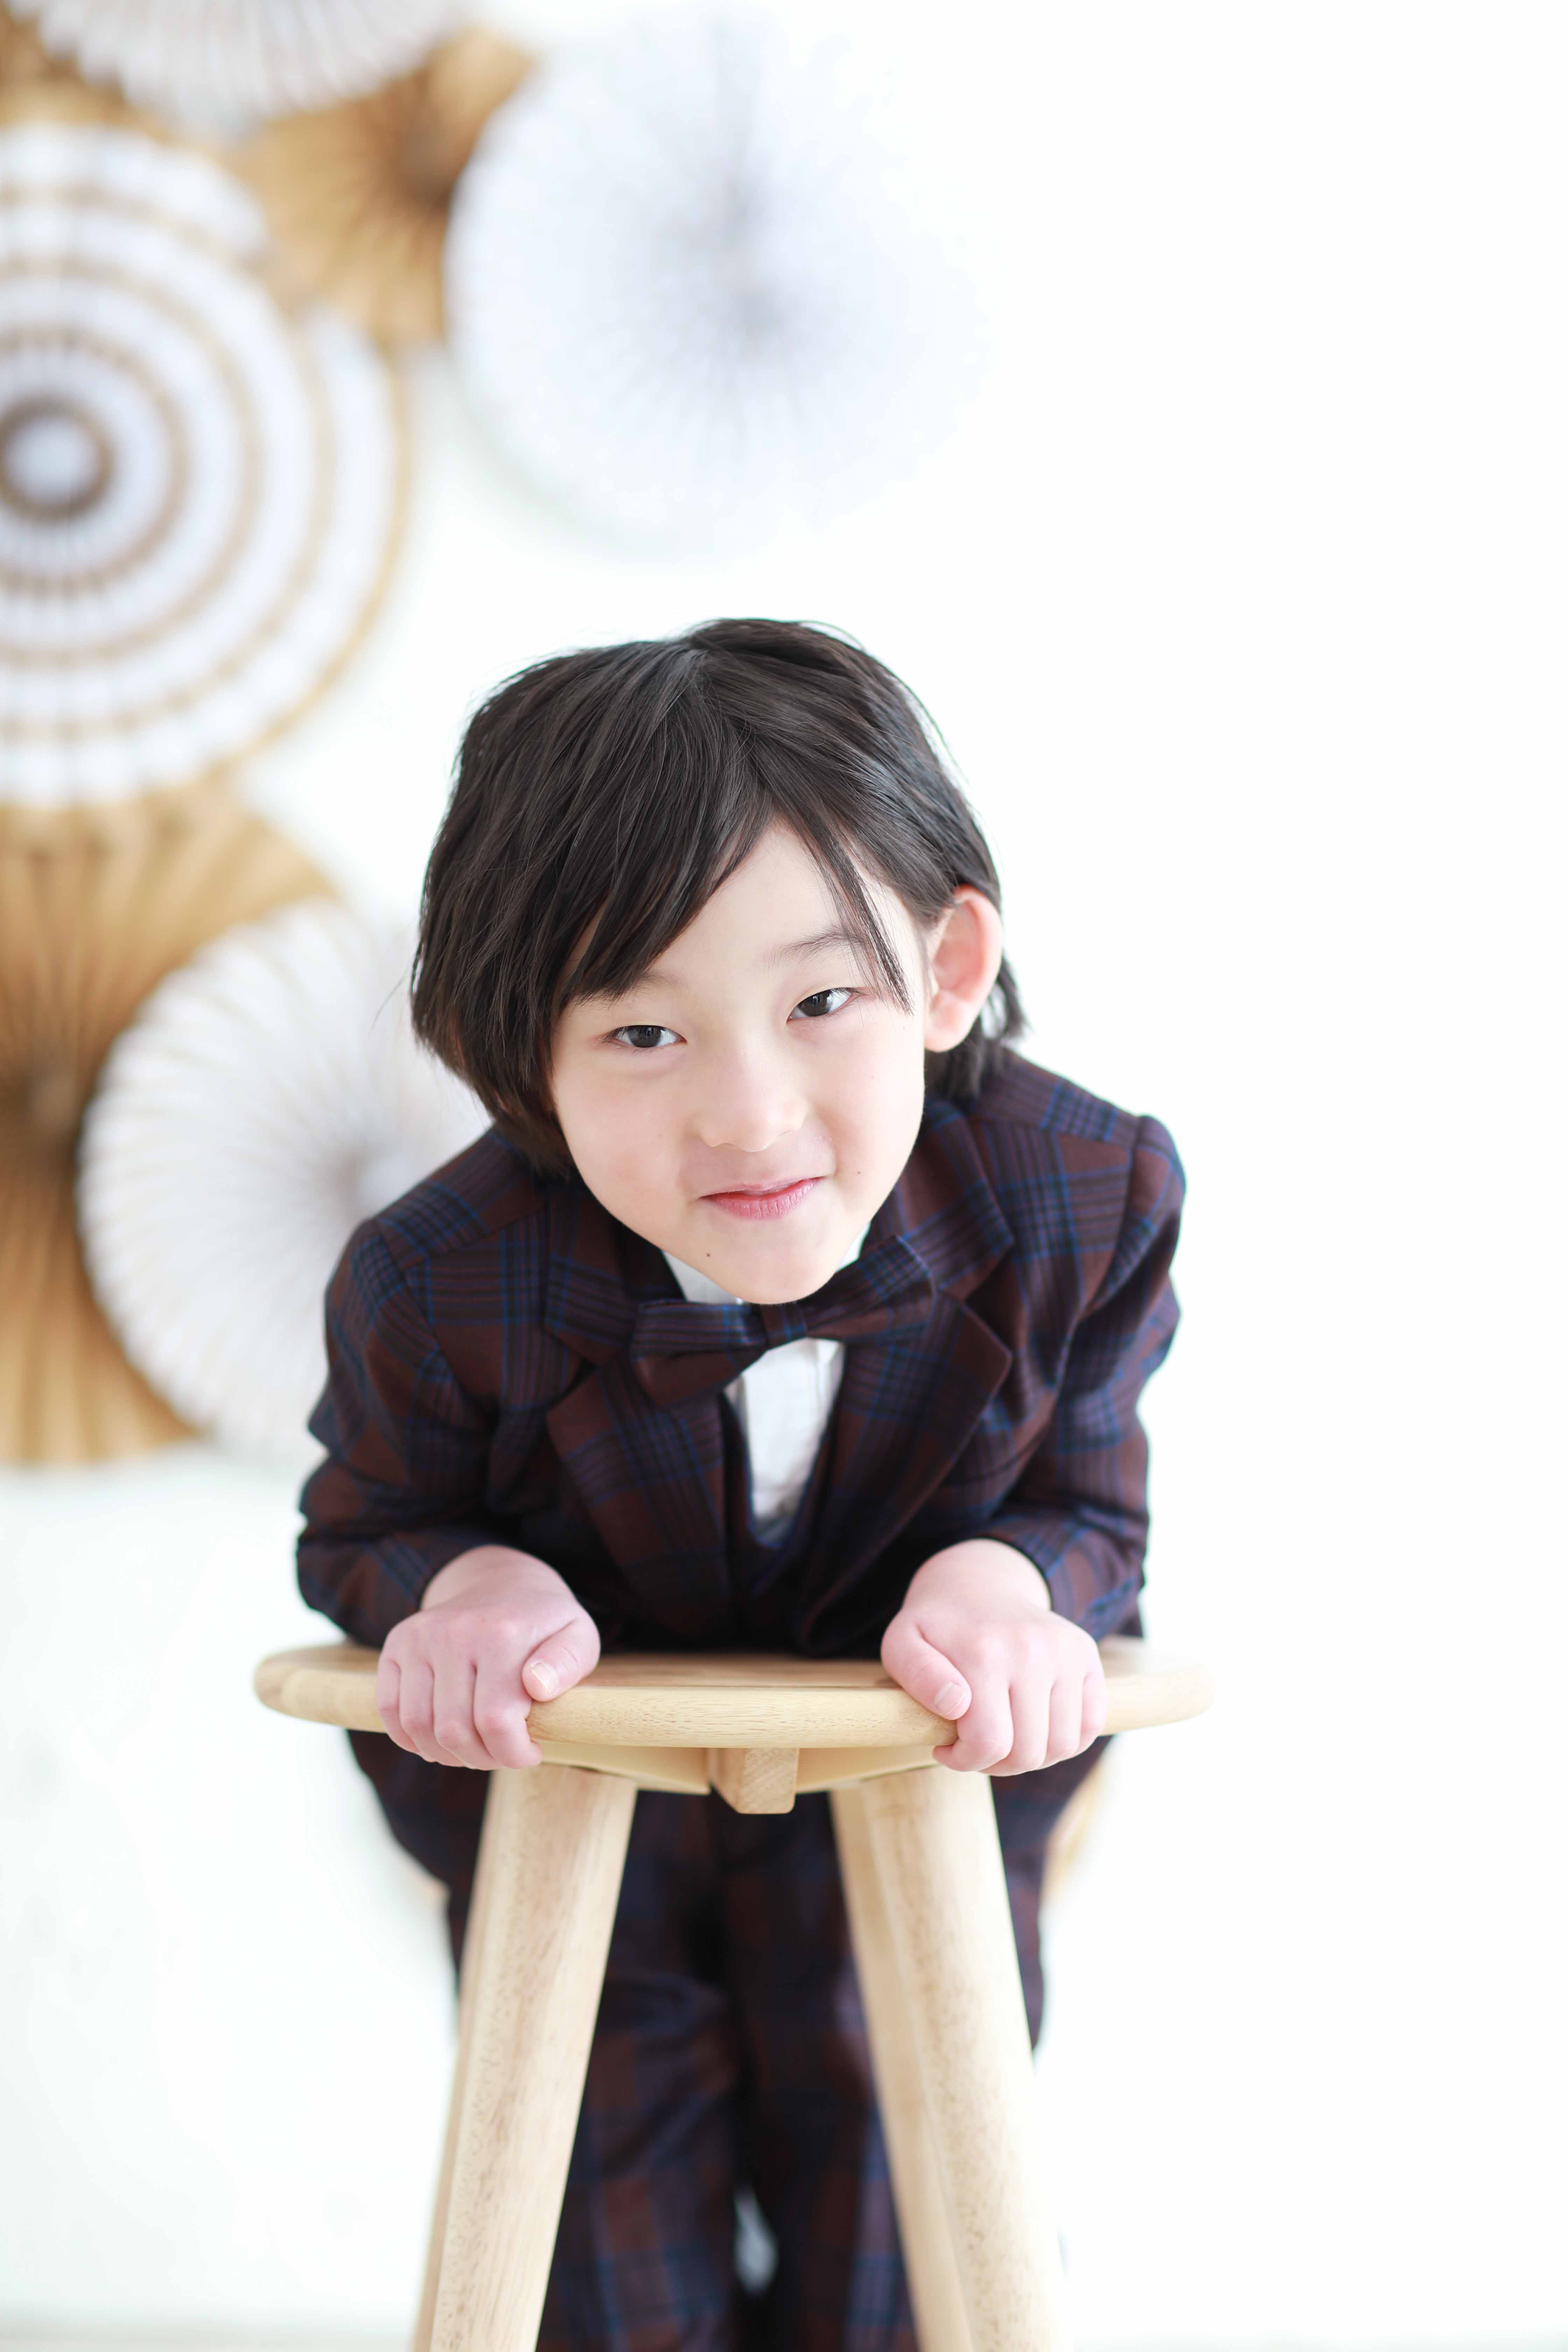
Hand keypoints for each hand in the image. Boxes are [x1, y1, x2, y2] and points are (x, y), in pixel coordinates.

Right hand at [375, 1546, 599, 1769]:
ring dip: (446, 1754)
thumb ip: (568, 1663)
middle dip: (482, 1758)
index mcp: (502, 1633)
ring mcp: (420, 1637)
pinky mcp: (397, 1643)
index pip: (495, 1721)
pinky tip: (440, 1739)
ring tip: (474, 1748)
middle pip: (454, 1730)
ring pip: (418, 1726)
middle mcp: (454, 1632)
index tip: (530, 1753)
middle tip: (502, 1753)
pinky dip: (411, 1738)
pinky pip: (390, 1709)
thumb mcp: (578, 1636)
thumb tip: (537, 1686)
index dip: (512, 1754)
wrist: (501, 1581)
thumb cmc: (544, 1623)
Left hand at [880, 1539, 1105, 1774]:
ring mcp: (1065, 1651)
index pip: (989, 1743)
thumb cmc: (934, 1628)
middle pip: (1028, 1752)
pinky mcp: (1086, 1654)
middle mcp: (1032, 1649)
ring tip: (1003, 1735)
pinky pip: (1089, 1725)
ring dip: (1031, 1755)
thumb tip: (956, 1704)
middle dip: (996, 1762)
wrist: (976, 1585)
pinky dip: (1063, 1740)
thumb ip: (917, 1675)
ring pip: (1062, 1745)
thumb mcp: (902, 1645)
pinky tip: (1033, 1728)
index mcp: (984, 1652)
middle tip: (975, 1743)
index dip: (966, 1760)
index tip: (947, 1746)